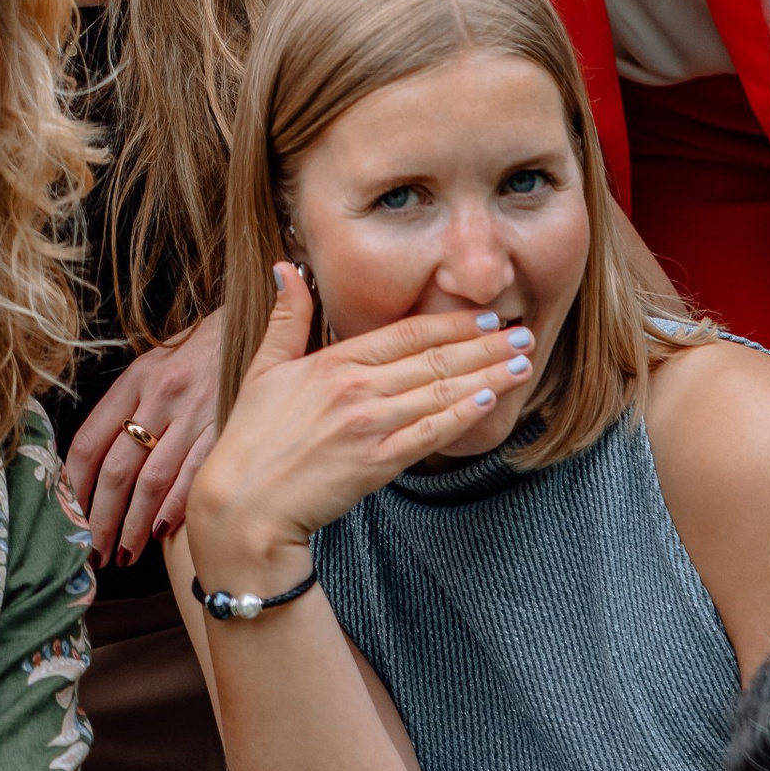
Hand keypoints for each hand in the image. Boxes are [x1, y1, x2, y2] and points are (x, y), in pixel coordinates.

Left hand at [66, 312, 222, 565]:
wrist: (253, 321)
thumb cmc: (197, 351)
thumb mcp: (154, 364)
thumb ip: (127, 407)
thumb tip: (92, 465)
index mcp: (135, 379)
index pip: (89, 441)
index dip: (73, 486)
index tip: (68, 517)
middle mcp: (160, 395)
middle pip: (117, 470)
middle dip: (100, 519)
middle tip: (91, 552)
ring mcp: (194, 413)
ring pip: (151, 481)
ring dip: (133, 525)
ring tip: (122, 554)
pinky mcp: (225, 426)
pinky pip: (193, 476)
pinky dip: (174, 508)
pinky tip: (161, 533)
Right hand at [187, 270, 534, 594]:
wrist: (245, 504)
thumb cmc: (253, 437)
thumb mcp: (264, 368)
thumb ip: (286, 318)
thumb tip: (287, 267)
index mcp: (333, 362)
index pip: (405, 334)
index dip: (451, 323)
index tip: (486, 316)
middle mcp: (357, 389)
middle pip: (434, 359)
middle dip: (485, 345)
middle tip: (524, 332)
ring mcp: (369, 427)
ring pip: (440, 392)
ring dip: (487, 375)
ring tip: (523, 363)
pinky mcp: (376, 464)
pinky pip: (428, 435)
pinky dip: (460, 415)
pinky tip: (489, 401)